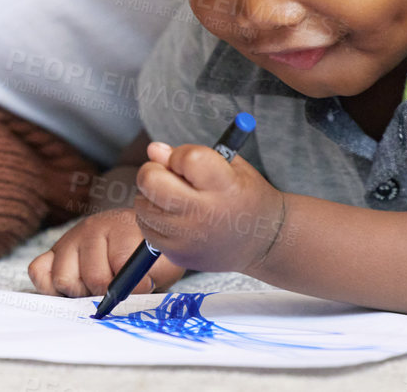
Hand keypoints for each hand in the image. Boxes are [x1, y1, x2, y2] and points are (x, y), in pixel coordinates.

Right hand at [27, 208, 184, 297]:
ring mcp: (69, 240)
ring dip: (81, 293)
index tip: (145, 286)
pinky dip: (50, 287)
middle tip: (118, 289)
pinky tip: (72, 290)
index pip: (120, 261)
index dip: (133, 284)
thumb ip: (149, 274)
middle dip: (107, 293)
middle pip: (92, 276)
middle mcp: (91, 229)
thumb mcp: (160, 263)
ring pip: (63, 279)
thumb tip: (131, 288)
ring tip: (95, 290)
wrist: (139, 238)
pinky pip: (38, 271)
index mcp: (120, 226)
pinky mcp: (52, 253)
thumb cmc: (148, 254)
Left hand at [132, 140, 285, 274]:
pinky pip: (147, 229)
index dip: (179, 155)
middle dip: (154, 171)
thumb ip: (191, 154)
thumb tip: (154, 150)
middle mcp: (204, 215)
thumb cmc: (246, 197)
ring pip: (143, 205)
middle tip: (167, 174)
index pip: (187, 159)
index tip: (185, 160)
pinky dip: (153, 219)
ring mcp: (188, 239)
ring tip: (174, 197)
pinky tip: (173, 216)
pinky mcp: (178, 255)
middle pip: (152, 181)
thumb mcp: (231, 165)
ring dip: (150, 195)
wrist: (263, 242)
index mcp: (224, 187)